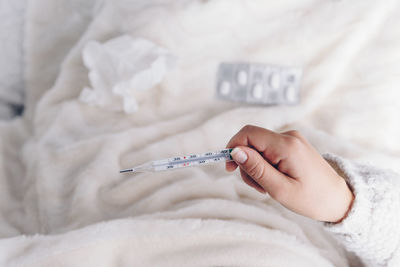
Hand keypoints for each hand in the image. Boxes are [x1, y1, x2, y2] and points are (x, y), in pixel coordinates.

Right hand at [226, 125, 353, 222]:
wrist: (338, 199)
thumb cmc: (312, 199)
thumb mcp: (280, 189)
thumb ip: (257, 169)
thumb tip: (235, 151)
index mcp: (286, 145)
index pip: (249, 134)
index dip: (233, 147)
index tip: (229, 168)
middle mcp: (289, 136)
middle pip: (252, 141)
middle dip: (247, 163)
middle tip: (257, 187)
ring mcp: (291, 139)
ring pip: (258, 147)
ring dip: (256, 167)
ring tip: (268, 187)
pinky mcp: (292, 145)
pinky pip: (268, 150)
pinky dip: (265, 165)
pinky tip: (274, 180)